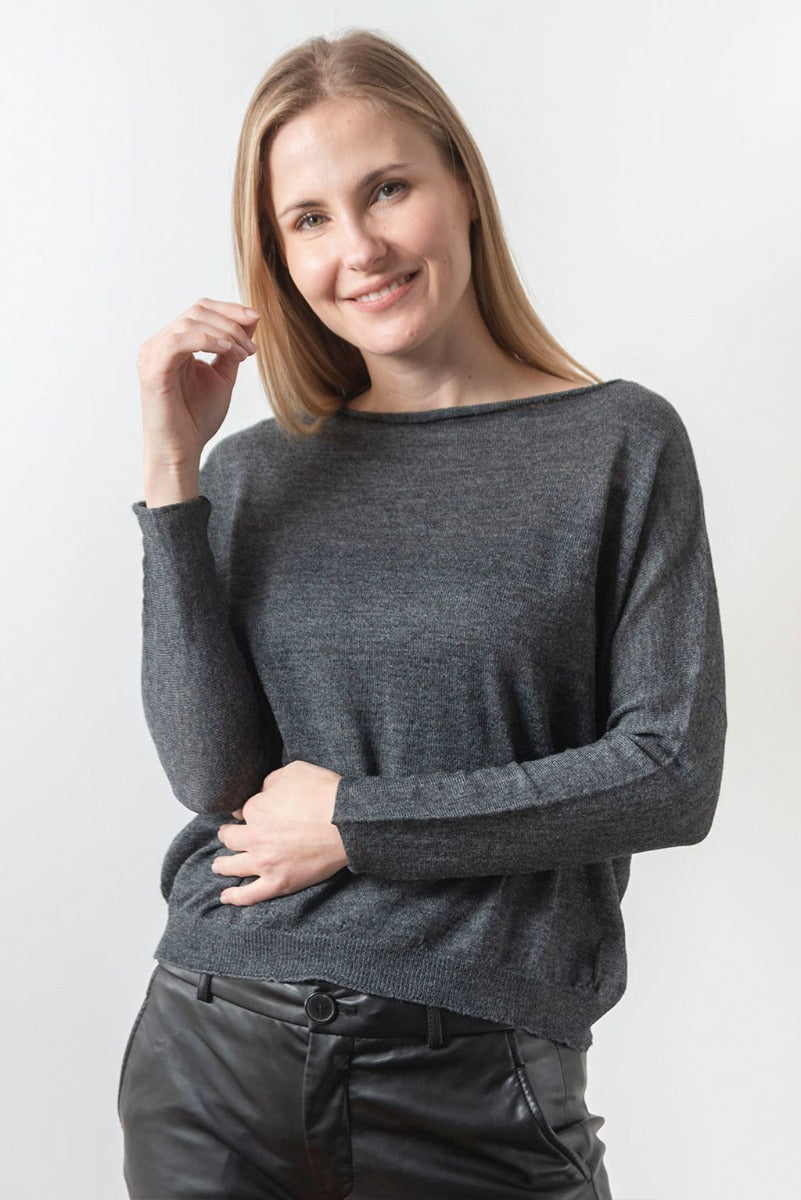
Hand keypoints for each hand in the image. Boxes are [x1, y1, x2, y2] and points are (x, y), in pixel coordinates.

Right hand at [137, 297, 260, 471]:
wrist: (182, 450)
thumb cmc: (197, 418)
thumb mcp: (223, 376)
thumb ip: (233, 348)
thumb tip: (251, 320)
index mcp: (174, 343)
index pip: (201, 310)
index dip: (230, 310)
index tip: (257, 319)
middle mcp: (159, 343)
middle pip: (197, 310)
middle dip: (231, 321)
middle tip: (252, 347)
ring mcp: (152, 354)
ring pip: (190, 322)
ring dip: (225, 334)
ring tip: (244, 354)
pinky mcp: (152, 368)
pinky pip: (178, 341)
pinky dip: (207, 340)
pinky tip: (228, 351)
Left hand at [212, 760, 348, 904]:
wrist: (347, 821)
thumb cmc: (325, 793)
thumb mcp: (294, 771)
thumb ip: (271, 781)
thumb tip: (262, 791)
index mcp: (256, 809)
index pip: (242, 811)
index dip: (246, 811)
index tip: (249, 813)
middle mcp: (254, 837)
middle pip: (231, 838)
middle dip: (228, 835)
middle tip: (228, 836)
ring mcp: (265, 862)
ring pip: (233, 866)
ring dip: (222, 865)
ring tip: (218, 866)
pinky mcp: (279, 882)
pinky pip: (250, 895)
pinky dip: (235, 897)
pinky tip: (225, 896)